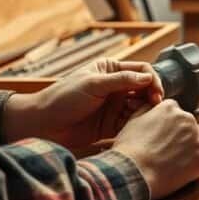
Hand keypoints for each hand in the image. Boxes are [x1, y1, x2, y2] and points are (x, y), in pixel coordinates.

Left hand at [4, 59, 164, 148]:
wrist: (43, 125)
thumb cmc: (63, 98)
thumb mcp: (94, 84)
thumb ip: (122, 80)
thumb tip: (148, 78)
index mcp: (110, 70)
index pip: (141, 71)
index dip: (152, 80)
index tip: (155, 93)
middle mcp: (115, 87)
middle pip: (144, 90)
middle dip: (151, 97)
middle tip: (155, 107)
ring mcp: (114, 106)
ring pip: (139, 107)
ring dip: (144, 112)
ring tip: (141, 118)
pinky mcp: (111, 125)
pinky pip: (130, 124)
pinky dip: (136, 125)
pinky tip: (135, 128)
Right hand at [112, 100, 198, 198]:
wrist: (133, 173)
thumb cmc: (129, 149)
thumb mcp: (132, 120)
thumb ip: (148, 109)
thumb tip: (154, 106)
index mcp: (171, 108)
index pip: (175, 114)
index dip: (167, 129)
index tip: (160, 139)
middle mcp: (188, 119)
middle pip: (188, 129)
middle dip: (180, 140)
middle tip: (164, 154)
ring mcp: (198, 139)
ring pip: (197, 145)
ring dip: (189, 154)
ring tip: (170, 166)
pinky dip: (197, 169)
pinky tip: (181, 174)